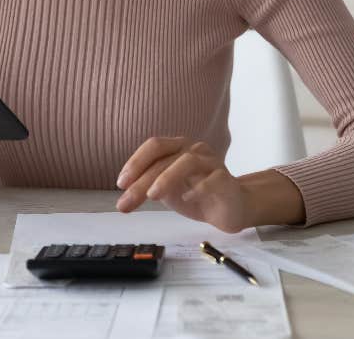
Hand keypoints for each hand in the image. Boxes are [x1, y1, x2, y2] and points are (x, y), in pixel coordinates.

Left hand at [115, 136, 251, 232]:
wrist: (233, 208)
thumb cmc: (196, 195)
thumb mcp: (167, 190)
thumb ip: (149, 186)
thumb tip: (123, 197)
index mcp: (178, 147)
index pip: (154, 146)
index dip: (135, 162)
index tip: (121, 183)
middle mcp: (194, 149)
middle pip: (165, 158)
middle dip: (142, 180)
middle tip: (126, 202)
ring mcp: (212, 162)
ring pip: (187, 161)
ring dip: (167, 178)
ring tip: (152, 196)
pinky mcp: (227, 180)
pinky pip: (213, 179)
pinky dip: (198, 188)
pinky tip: (186, 199)